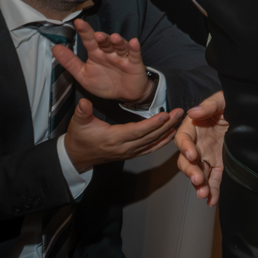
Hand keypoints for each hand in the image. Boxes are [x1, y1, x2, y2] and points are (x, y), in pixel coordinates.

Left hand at [52, 18, 153, 105]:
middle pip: (106, 42)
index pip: (89, 41)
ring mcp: (122, 57)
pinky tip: (133, 42)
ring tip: (114, 38)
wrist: (125, 95)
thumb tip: (55, 48)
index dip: (84, 32)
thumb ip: (70, 62)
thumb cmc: (104, 83)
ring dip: (118, 41)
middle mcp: (109, 52)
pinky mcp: (134, 63)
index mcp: (96, 54)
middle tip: (97, 35)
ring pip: (120, 46)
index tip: (78, 22)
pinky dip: (134, 48)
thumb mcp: (83, 75)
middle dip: (102, 38)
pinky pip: (135, 54)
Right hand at [64, 98, 183, 172]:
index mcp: (114, 138)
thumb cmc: (79, 137)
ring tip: (180, 119)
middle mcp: (125, 147)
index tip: (165, 115)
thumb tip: (84, 102)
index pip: (137, 131)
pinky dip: (162, 142)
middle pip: (150, 136)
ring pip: (153, 142)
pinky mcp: (131, 154)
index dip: (152, 124)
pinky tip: (172, 133)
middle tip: (180, 112)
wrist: (78, 156)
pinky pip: (150, 148)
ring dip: (168, 131)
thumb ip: (83, 112)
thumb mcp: (78, 123)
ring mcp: (129, 152)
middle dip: (167, 124)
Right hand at [176, 91, 227, 206]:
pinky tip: (212, 201)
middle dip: (190, 171)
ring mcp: (207, 156)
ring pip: (198, 173)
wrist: (249, 113)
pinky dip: (213, 191)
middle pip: (186, 160)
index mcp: (194, 126)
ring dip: (199, 184)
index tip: (193, 155)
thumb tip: (193, 112)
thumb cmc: (232, 102)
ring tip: (204, 194)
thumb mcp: (222, 99)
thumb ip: (209, 105)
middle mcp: (198, 143)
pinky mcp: (219, 164)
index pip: (183, 138)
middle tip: (198, 179)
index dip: (185, 147)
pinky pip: (214, 179)